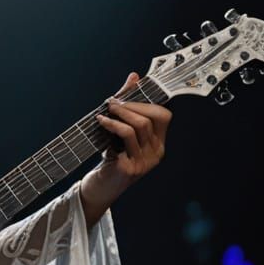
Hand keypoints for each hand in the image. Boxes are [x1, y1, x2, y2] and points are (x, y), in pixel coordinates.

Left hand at [81, 71, 172, 221]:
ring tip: (106, 110)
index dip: (147, 101)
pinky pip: (125, 137)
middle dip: (131, 105)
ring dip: (121, 113)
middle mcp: (156, 152)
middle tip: (112, 102)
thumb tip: (134, 76)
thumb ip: (127, 105)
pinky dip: (112, 124)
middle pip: (152, 118)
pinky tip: (101, 121)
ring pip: (139, 126)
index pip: (163, 115)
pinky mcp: (131, 167)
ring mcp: (145, 162)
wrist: (100, 187)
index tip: (127, 93)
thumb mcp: (120, 130)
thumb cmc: (111, 157)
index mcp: (158, 143)